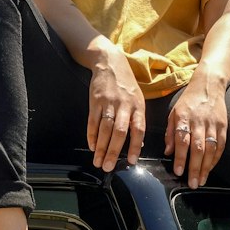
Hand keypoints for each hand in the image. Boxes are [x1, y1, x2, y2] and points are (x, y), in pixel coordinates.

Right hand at [88, 50, 145, 172]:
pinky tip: (91, 146)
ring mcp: (109, 102)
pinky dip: (91, 135)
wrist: (110, 63)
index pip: (139, 129)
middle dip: (113, 151)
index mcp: (138, 106)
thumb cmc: (126, 85)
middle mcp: (124, 105)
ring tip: (98, 161)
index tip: (131, 161)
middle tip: (108, 167)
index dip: (134, 146)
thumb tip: (138, 143)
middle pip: (119, 132)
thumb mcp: (138, 99)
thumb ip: (138, 120)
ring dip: (100, 147)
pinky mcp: (95, 100)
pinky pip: (92, 121)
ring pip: (104, 129)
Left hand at [165, 71, 227, 188]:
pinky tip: (211, 168)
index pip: (182, 141)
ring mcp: (213, 124)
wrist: (208, 85)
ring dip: (206, 167)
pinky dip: (216, 159)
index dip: (181, 157)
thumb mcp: (173, 113)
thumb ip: (170, 133)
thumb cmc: (188, 101)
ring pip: (211, 149)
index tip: (179, 171)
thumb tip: (168, 152)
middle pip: (198, 148)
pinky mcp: (223, 125)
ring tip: (202, 180)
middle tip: (192, 183)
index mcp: (183, 117)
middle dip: (195, 168)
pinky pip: (221, 145)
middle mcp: (199, 121)